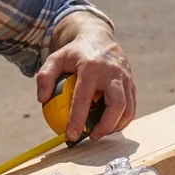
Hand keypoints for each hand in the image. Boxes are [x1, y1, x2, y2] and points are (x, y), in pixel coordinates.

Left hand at [35, 18, 135, 142]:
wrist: (98, 37)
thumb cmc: (74, 53)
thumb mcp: (55, 59)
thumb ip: (44, 77)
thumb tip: (42, 99)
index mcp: (91, 67)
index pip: (84, 98)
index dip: (78, 120)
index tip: (71, 136)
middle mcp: (112, 72)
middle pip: (116, 104)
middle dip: (106, 126)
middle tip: (93, 136)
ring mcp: (125, 77)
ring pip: (128, 108)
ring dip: (115, 125)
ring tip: (100, 132)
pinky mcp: (132, 82)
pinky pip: (132, 106)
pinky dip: (122, 119)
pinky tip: (110, 126)